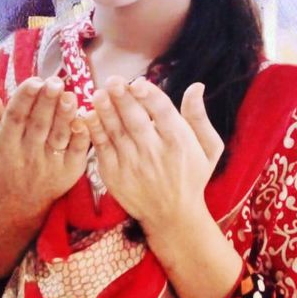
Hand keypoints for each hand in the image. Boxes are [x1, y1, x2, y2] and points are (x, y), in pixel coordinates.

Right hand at [0, 75, 90, 227]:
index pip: (14, 118)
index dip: (24, 99)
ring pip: (58, 136)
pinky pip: (76, 152)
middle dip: (47, 102)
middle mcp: (27, 156)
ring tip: (70, 95)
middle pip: (38, 125)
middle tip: (55, 81)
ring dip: (65, 115)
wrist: (20, 205)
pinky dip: (81, 136)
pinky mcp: (69, 173)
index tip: (34, 80)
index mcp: (4, 146)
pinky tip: (83, 119)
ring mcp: (49, 166)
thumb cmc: (2, 165)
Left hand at [81, 75, 223, 236]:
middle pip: (136, 121)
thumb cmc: (192, 176)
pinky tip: (89, 115)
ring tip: (97, 94)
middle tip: (112, 81)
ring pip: (116, 133)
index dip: (150, 96)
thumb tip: (196, 86)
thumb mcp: (208, 148)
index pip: (163, 113)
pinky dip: (95, 132)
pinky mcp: (114, 175)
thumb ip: (199, 117)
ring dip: (105, 112)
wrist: (173, 216)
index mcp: (179, 142)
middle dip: (123, 100)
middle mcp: (155, 152)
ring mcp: (132, 165)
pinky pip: (102, 149)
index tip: (138, 82)